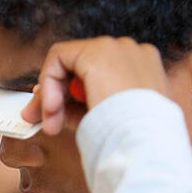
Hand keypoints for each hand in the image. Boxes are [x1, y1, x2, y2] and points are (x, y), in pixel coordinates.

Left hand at [23, 37, 168, 135]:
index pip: (99, 76)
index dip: (73, 95)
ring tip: (51, 125)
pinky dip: (49, 83)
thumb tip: (52, 109)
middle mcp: (132, 53)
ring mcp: (116, 48)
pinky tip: (52, 109)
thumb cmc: (132, 141)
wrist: (143, 144)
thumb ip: (80, 109)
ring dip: (52, 95)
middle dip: (57, 96)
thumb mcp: (107, 122)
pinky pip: (59, 58)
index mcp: (144, 69)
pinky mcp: (97, 52)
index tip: (58, 119)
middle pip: (82, 69)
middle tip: (47, 124)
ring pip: (69, 63)